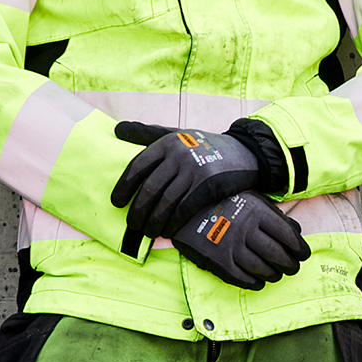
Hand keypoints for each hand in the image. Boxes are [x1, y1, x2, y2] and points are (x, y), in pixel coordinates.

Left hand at [113, 123, 261, 241]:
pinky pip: (184, 209)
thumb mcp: (177, 134)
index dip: (124, 187)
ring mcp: (194, 170)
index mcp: (166, 143)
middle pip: (149, 188)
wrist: (245, 152)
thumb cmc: (204, 146)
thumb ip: (147, 133)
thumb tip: (117, 128)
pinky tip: (167, 231)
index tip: (116, 203)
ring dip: (153, 221)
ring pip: (165, 201)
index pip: (137, 166)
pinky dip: (173, 223)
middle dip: (137, 210)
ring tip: (147, 232)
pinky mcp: (208, 185)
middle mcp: (178, 155)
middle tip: (132, 225)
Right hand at [165, 192, 308, 289]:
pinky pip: (241, 278)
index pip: (288, 236)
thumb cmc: (223, 201)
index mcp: (257, 211)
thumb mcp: (250, 198)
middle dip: (290, 265)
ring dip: (274, 274)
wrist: (184, 206)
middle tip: (293, 268)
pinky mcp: (217, 261)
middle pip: (277, 255)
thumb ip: (273, 213)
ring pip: (261, 268)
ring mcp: (231, 246)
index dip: (300, 249)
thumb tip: (296, 231)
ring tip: (277, 274)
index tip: (303, 254)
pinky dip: (254, 282)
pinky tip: (259, 281)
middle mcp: (246, 229)